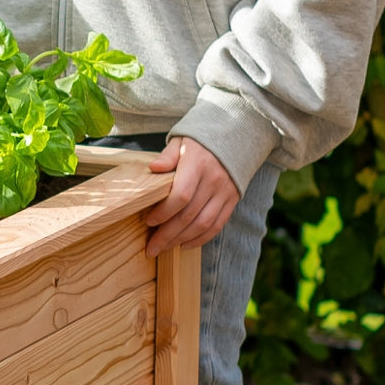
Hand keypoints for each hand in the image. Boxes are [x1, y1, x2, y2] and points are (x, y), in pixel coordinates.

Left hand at [143, 137, 240, 255]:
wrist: (236, 136)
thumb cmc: (200, 140)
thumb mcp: (181, 141)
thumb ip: (167, 156)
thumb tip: (153, 168)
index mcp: (198, 164)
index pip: (181, 195)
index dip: (164, 212)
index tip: (148, 221)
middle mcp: (213, 180)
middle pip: (189, 215)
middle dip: (167, 235)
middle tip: (151, 248)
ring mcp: (225, 192)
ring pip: (203, 224)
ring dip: (182, 239)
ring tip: (164, 247)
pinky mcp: (232, 200)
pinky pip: (217, 225)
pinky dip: (200, 238)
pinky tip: (184, 244)